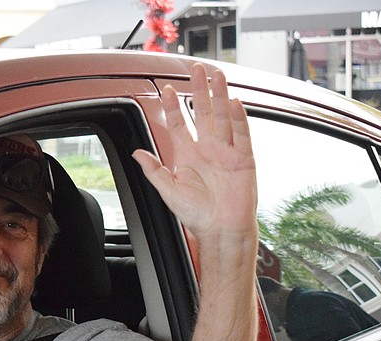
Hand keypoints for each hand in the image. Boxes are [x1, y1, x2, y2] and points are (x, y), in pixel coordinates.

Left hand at [132, 63, 256, 244]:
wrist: (220, 230)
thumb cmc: (196, 215)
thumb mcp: (168, 191)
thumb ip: (153, 170)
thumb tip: (136, 153)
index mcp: (188, 156)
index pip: (179, 125)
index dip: (172, 107)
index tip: (166, 90)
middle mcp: (208, 150)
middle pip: (203, 113)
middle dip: (198, 91)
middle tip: (195, 70)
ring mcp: (227, 152)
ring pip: (223, 117)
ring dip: (220, 96)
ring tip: (216, 76)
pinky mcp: (244, 159)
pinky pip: (242, 134)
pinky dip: (239, 118)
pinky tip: (234, 102)